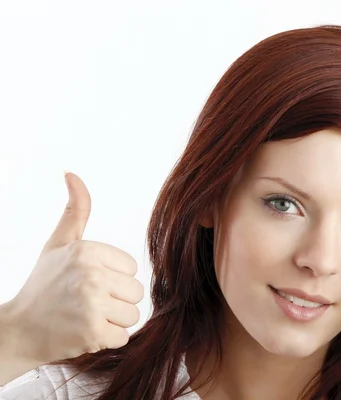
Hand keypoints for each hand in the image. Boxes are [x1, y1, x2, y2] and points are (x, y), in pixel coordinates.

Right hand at [6, 172, 143, 365]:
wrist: (20, 329)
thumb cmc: (44, 285)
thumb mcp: (59, 243)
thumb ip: (76, 210)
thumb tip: (72, 173)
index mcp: (87, 250)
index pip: (132, 269)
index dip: (113, 279)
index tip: (88, 283)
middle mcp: (91, 274)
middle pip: (136, 292)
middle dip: (116, 301)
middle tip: (87, 303)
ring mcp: (92, 304)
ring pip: (133, 315)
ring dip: (113, 321)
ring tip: (87, 317)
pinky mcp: (92, 332)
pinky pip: (124, 337)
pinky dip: (107, 340)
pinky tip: (85, 333)